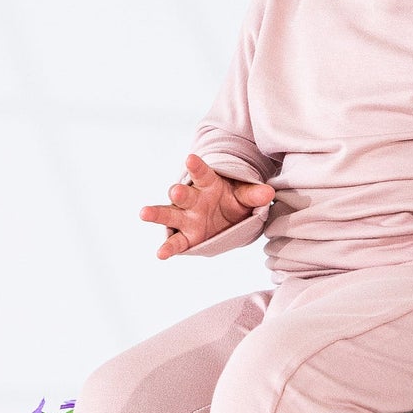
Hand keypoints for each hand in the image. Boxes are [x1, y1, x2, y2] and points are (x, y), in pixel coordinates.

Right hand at [139, 152, 275, 259]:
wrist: (226, 218)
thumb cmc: (232, 201)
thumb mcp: (244, 196)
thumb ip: (253, 195)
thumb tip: (268, 193)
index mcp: (207, 184)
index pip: (202, 173)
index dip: (196, 166)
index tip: (190, 159)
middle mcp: (192, 199)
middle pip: (183, 194)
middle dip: (179, 192)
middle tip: (176, 190)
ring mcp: (186, 217)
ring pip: (170, 214)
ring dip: (158, 214)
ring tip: (144, 213)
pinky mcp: (185, 236)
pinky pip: (176, 242)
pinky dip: (168, 248)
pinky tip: (160, 254)